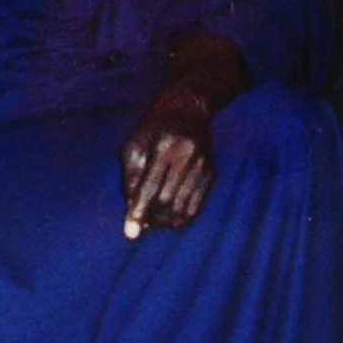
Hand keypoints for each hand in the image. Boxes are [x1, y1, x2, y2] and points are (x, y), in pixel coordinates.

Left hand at [119, 86, 216, 236]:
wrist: (187, 108)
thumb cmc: (153, 128)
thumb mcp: (133, 145)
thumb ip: (130, 178)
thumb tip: (132, 210)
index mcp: (163, 147)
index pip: (149, 188)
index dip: (138, 212)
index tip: (130, 233)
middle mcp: (186, 156)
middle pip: (167, 201)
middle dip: (152, 218)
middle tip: (143, 222)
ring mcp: (203, 165)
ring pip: (184, 207)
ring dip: (166, 221)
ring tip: (155, 220)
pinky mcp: (212, 173)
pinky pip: (197, 205)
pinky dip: (182, 217)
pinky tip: (171, 218)